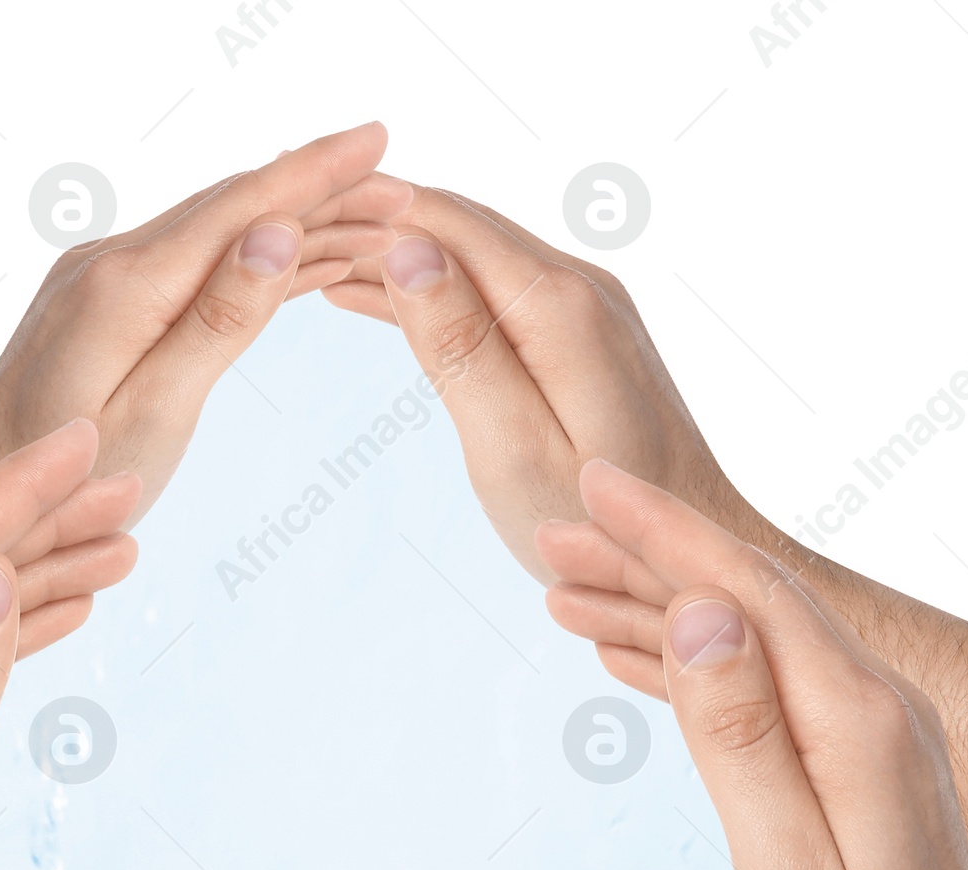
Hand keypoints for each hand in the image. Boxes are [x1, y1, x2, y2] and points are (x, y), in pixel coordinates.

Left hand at [0, 123, 411, 518]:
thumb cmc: (67, 485)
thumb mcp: (155, 413)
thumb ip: (217, 322)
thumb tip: (275, 233)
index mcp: (122, 285)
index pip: (239, 209)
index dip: (317, 174)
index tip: (382, 141)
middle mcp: (107, 263)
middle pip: (234, 211)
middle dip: (322, 193)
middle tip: (404, 186)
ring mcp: (102, 282)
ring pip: (218, 236)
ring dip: (296, 225)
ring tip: (375, 220)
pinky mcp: (105, 309)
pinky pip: (192, 269)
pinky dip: (251, 263)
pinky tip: (299, 261)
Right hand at [323, 187, 750, 578]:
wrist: (687, 555)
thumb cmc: (597, 527)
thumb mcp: (512, 449)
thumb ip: (460, 347)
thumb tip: (405, 248)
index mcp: (556, 306)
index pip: (443, 221)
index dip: (363, 215)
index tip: (289, 226)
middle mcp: (579, 286)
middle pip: (457, 225)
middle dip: (371, 224)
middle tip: (280, 242)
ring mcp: (586, 309)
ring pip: (471, 254)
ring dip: (394, 257)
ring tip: (308, 266)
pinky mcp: (582, 340)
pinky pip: (492, 291)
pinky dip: (432, 292)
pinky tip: (373, 299)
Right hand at [538, 460, 967, 869]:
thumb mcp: (784, 864)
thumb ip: (741, 735)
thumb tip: (698, 613)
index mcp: (859, 720)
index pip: (750, 594)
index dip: (667, 537)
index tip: (594, 487)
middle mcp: (876, 705)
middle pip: (747, 601)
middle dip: (647, 559)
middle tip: (552, 531)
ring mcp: (869, 731)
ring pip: (749, 640)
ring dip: (657, 609)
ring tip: (564, 588)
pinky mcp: (854, 763)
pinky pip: (761, 687)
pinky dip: (691, 664)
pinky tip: (634, 654)